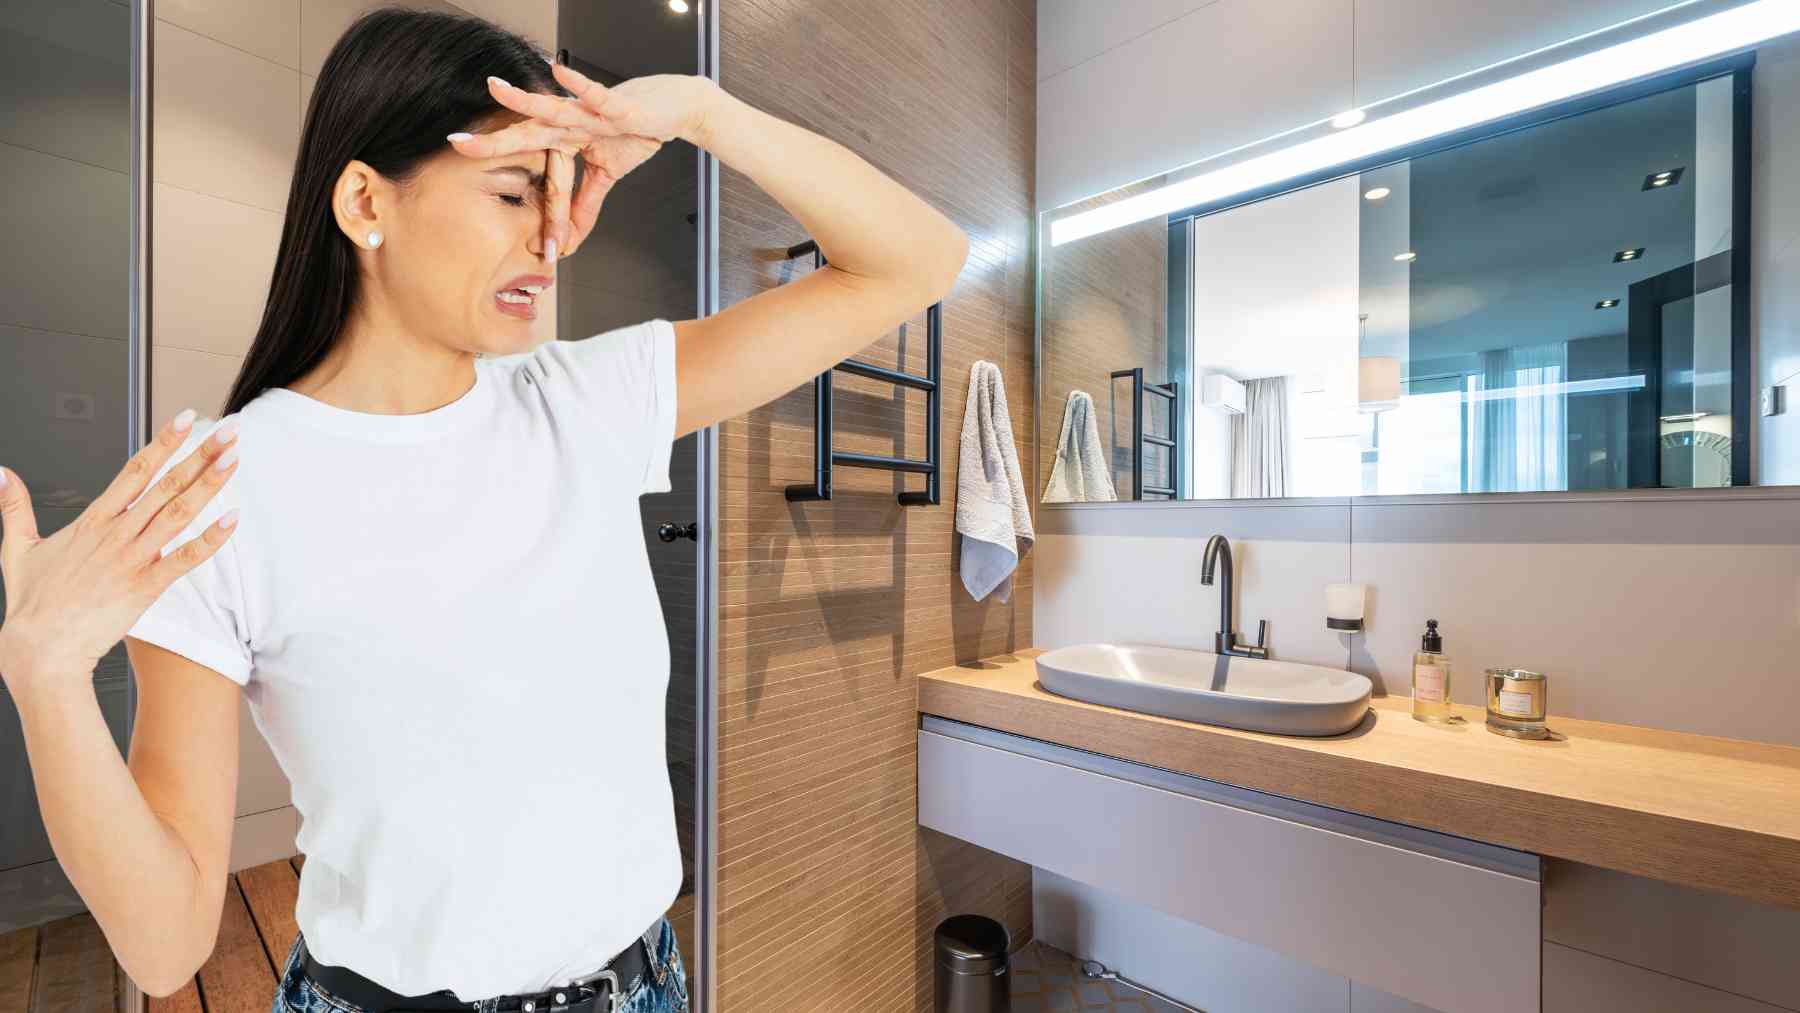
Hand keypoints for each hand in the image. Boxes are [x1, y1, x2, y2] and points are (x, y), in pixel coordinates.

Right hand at [0, 412, 240, 696]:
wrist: (40, 649)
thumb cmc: (33, 604)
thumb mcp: (17, 548)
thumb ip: (14, 507)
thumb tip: (3, 474)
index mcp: (93, 522)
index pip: (134, 471)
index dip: (162, 443)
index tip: (185, 419)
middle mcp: (116, 534)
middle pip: (164, 485)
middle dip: (199, 455)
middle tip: (228, 431)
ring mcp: (132, 559)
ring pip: (177, 513)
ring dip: (208, 485)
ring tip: (233, 459)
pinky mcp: (145, 587)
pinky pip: (184, 559)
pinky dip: (210, 540)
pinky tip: (232, 519)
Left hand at [446, 65, 723, 261]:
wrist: (675, 109)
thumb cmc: (638, 131)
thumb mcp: (607, 174)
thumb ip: (586, 205)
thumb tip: (569, 240)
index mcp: (565, 137)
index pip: (526, 154)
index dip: (497, 160)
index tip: (459, 159)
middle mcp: (571, 121)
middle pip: (528, 132)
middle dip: (494, 140)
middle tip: (458, 143)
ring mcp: (591, 112)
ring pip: (554, 108)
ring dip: (526, 101)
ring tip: (496, 89)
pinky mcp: (618, 104)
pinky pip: (596, 94)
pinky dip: (579, 85)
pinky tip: (558, 71)